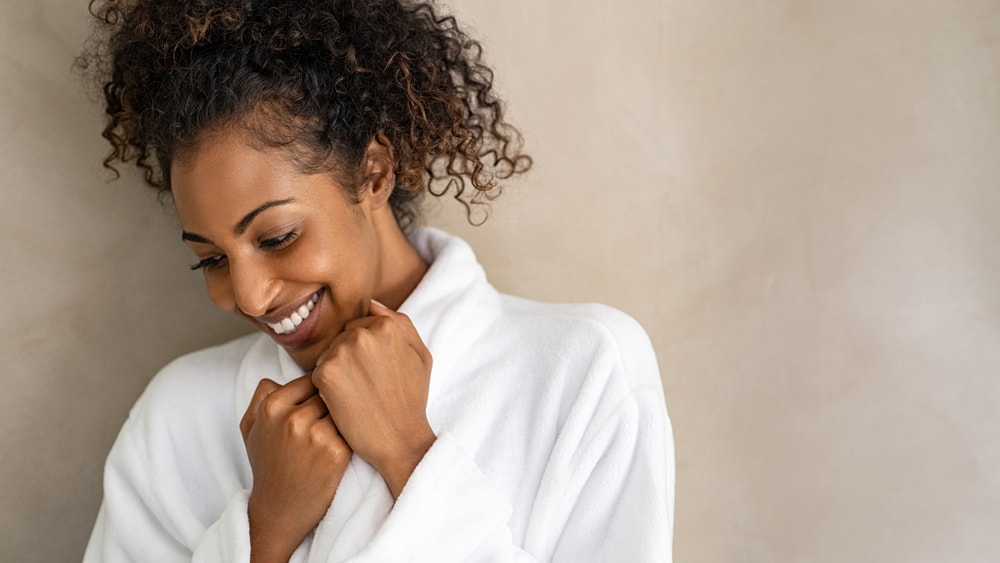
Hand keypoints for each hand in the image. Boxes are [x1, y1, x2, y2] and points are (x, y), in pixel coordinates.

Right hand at [240, 375, 351, 561]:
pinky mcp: (337, 452)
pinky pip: (354, 429)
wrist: (279, 511)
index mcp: (271, 406)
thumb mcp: (251, 429)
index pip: (311, 379)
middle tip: (338, 417)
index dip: (321, 392)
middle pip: (330, 393)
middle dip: (336, 404)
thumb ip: (260, 397)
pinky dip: (355, 435)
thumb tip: (276, 376)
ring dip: (348, 418)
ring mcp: (315, 435)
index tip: (324, 405)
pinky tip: (349, 446)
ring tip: (345, 431)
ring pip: (344, 409)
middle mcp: (292, 418)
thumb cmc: (268, 467)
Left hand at [311, 299, 435, 499]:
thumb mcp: (421, 356)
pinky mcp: (326, 373)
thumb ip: (400, 323)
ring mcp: (342, 352)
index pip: (359, 327)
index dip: (365, 352)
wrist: (400, 440)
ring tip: (357, 395)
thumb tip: (372, 304)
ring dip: (336, 372)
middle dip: (348, 359)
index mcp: (387, 326)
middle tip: (366, 387)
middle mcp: (363, 334)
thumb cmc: (411, 400)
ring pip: (328, 354)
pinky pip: (316, 373)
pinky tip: (345, 403)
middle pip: (341, 338)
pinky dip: (326, 389)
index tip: (375, 374)